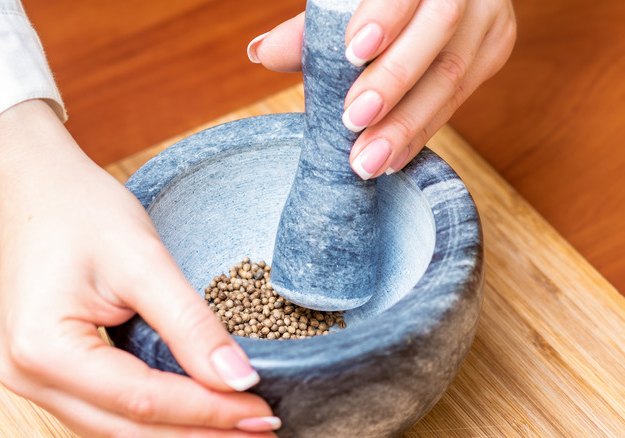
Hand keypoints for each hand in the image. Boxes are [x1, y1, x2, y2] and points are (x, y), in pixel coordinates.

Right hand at [0, 100, 279, 436]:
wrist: (36, 185)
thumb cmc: (79, 209)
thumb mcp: (143, 260)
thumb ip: (190, 325)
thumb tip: (238, 379)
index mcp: (43, 349)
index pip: (142, 400)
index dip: (208, 410)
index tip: (262, 412)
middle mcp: (27, 376)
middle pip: (128, 428)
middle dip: (200, 432)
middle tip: (262, 428)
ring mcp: (32, 379)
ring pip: (117, 429)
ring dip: (180, 431)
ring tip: (237, 426)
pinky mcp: (47, 372)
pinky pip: (106, 411)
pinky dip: (153, 417)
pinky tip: (194, 411)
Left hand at [247, 0, 515, 178]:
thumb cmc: (383, 0)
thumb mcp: (347, 2)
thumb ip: (309, 27)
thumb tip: (261, 53)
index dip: (386, 16)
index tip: (352, 53)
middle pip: (439, 29)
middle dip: (394, 80)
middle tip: (352, 121)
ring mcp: (487, 16)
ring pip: (453, 73)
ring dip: (407, 123)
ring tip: (368, 161)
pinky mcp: (494, 48)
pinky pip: (459, 97)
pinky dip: (423, 131)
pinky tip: (393, 159)